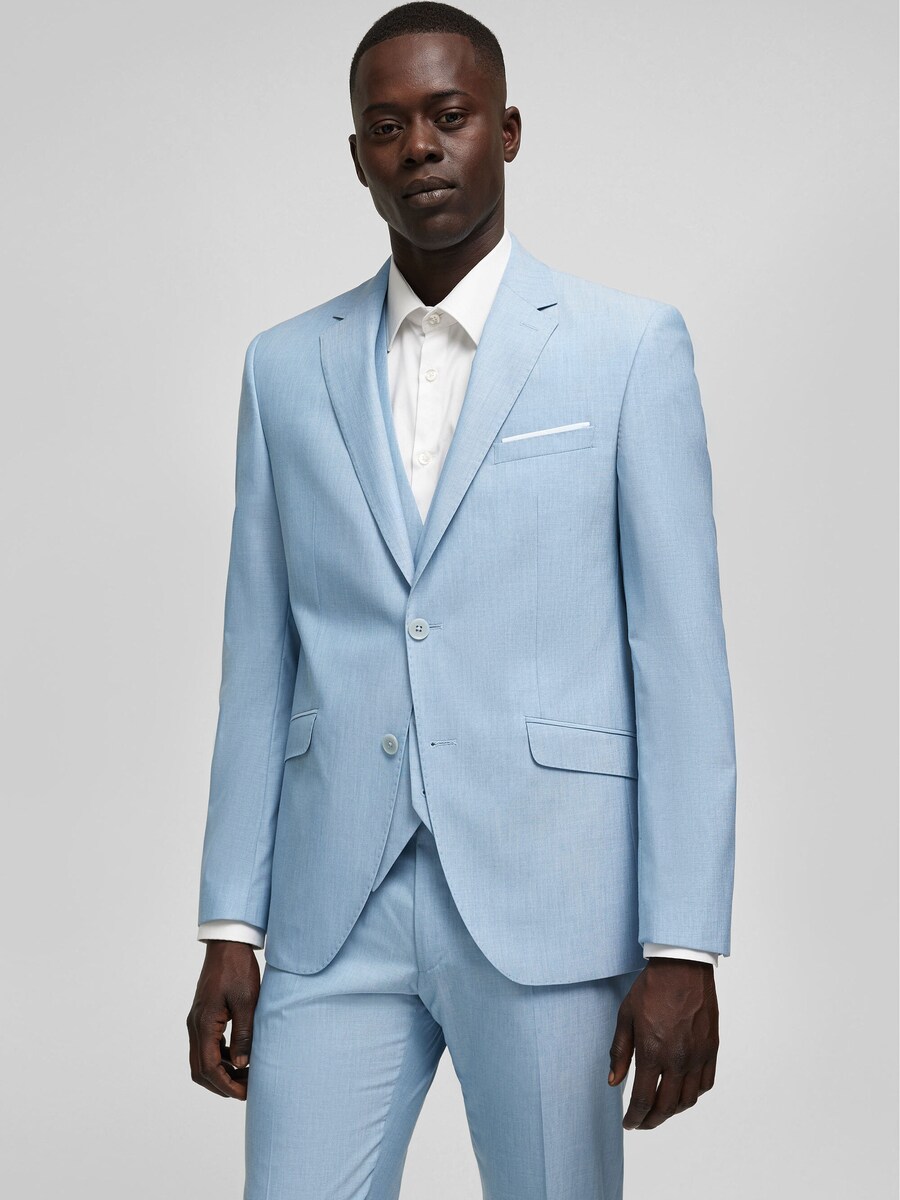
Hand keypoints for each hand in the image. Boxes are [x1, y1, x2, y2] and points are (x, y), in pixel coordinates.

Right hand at [187, 940, 259, 1100]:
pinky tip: (241, 1056)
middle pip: (200, 1070)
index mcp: (204, 1024)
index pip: (209, 1068)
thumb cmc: (238, 970)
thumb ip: (244, 1035)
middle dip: (221, 1084)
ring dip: (221, 1072)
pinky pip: (208, 1045)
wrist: (228, 944)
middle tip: (246, 1089)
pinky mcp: (204, 1016)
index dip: (227, 1085)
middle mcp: (196, 1025)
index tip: (245, 1093)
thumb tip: (243, 1065)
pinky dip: (221, 1057)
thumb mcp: (247, 1003)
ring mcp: (198, 1021)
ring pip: (202, 1059)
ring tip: (246, 1075)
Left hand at [608, 957, 718, 1129]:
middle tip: (642, 1123)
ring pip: (688, 1100)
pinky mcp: (711, 1049)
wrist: (682, 967)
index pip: (643, 1100)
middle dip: (652, 1121)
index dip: (635, 1118)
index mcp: (653, 1052)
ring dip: (673, 1112)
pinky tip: (682, 1093)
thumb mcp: (626, 1017)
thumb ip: (620, 1052)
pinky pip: (705, 1083)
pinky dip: (693, 1095)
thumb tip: (614, 1081)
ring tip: (660, 1111)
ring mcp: (697, 1055)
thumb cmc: (651, 988)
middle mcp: (677, 1059)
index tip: (628, 1123)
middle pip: (666, 1107)